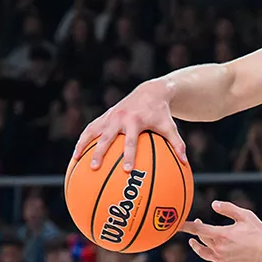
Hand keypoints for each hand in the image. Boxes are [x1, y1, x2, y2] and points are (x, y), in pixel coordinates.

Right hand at [71, 81, 186, 172]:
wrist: (150, 92)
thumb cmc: (161, 113)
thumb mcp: (170, 126)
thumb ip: (177, 144)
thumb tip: (186, 163)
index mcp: (135, 122)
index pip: (131, 141)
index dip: (128, 155)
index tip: (127, 170)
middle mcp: (120, 118)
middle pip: (107, 138)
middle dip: (100, 153)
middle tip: (94, 167)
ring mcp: (110, 117)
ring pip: (92, 131)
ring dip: (83, 145)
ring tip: (75, 161)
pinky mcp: (104, 116)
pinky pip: (90, 129)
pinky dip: (82, 140)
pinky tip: (76, 155)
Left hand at [183, 200, 261, 261]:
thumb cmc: (259, 233)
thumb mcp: (245, 215)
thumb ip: (228, 209)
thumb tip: (213, 204)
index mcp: (221, 234)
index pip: (198, 230)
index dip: (186, 226)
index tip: (177, 224)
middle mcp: (219, 249)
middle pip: (201, 241)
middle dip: (197, 233)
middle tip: (198, 226)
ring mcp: (222, 261)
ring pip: (203, 255)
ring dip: (196, 248)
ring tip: (193, 244)